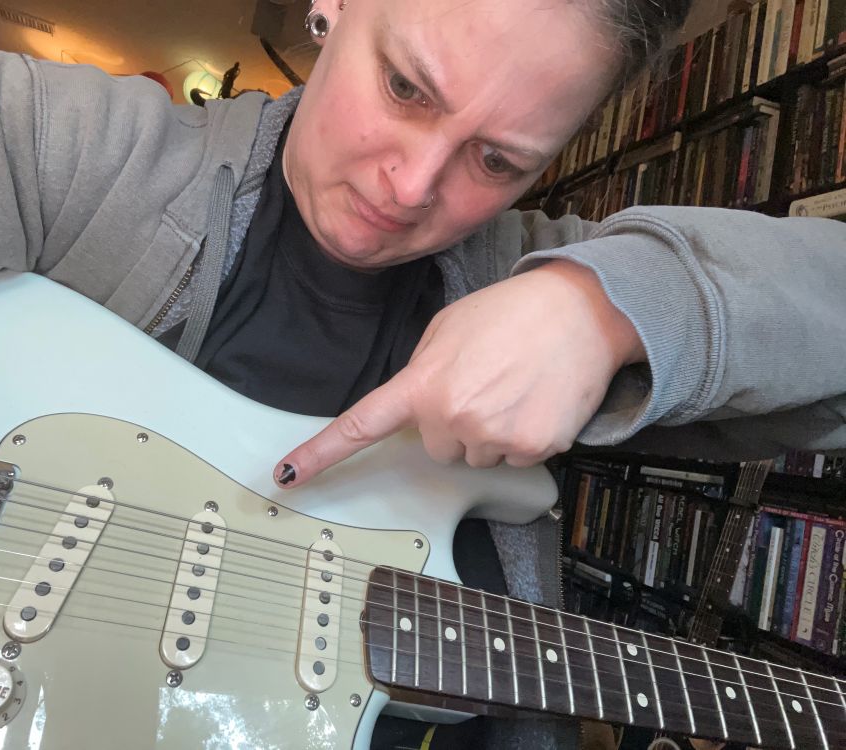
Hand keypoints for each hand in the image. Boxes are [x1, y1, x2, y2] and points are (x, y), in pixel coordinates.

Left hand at [273, 260, 644, 486]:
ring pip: (475, 457)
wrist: (581, 311)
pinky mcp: (531, 448)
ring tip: (514, 387)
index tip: (288, 476)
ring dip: (489, 432)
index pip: (361, 424)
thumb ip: (422, 371)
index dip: (322, 454)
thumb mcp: (447, 329)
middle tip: (485, 382)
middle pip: (437, 447)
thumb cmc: (512, 313)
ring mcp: (492, 435)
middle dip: (455, 421)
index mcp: (422, 382)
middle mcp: (451, 414)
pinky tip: (535, 400)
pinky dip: (523, 437)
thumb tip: (419, 405)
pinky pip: (514, 458)